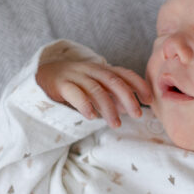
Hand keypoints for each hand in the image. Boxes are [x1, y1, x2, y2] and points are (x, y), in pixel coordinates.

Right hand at [36, 60, 152, 127]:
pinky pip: (75, 93)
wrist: (44, 74)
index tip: (148, 100)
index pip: (124, 73)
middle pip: (113, 81)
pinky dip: (85, 105)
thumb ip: (112, 95)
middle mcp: (91, 70)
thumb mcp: (96, 87)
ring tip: (116, 124)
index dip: (138, 85)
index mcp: (102, 69)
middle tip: (137, 115)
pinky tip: (92, 117)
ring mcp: (76, 75)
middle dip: (128, 98)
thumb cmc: (75, 83)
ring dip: (109, 108)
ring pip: (96, 90)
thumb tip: (129, 108)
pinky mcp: (61, 84)